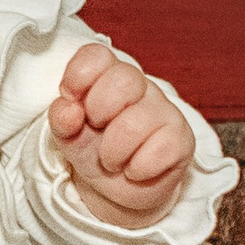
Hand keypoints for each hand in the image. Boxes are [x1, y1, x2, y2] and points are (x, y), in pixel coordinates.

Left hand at [47, 44, 192, 227]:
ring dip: (112, 152)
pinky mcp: (182, 140)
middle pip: (124, 79)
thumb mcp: (68, 135)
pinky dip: (138, 169)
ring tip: (111, 160)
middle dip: (98, 111)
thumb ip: (61, 118)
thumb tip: (69, 110)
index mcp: (108, 76)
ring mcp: (165, 111)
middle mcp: (141, 87)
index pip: (97, 55)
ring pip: (135, 123)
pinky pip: (160, 149)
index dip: (78, 75)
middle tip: (96, 129)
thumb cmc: (92, 151)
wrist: (115, 190)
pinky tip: (135, 170)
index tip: (72, 100)